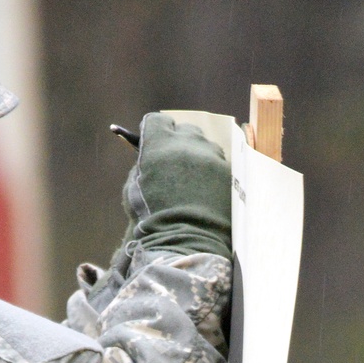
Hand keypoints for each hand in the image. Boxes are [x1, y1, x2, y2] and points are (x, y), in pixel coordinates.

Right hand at [122, 111, 231, 258]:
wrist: (184, 241)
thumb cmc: (152, 218)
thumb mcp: (134, 189)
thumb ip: (142, 165)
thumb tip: (149, 156)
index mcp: (160, 144)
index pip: (157, 121)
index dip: (154, 131)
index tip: (152, 140)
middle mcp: (188, 143)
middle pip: (185, 130)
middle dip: (179, 141)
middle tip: (174, 160)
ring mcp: (212, 156)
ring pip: (206, 146)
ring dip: (198, 156)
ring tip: (193, 180)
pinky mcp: (229, 172)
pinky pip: (220, 164)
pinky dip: (213, 173)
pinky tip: (206, 192)